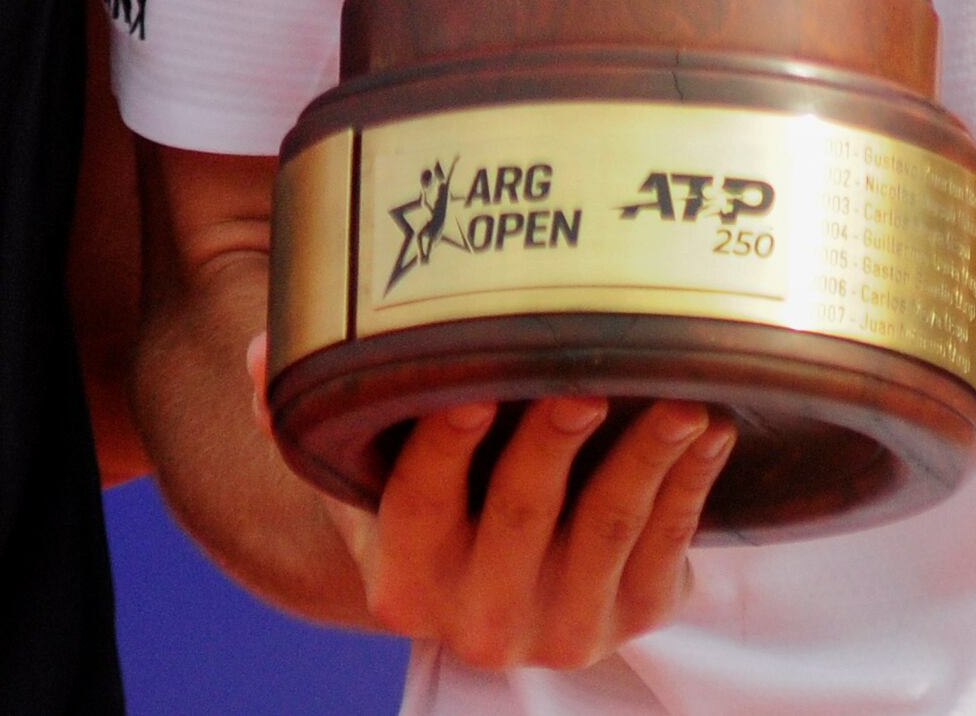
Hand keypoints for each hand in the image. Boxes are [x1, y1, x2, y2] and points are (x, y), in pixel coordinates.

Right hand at [246, 337, 728, 667]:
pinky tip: (711, 426)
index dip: (444, 446)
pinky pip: (668, 545)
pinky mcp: (632, 616)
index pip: (419, 503)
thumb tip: (264, 350)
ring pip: (608, 527)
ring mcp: (564, 625)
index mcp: (403, 579)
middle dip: (553, 441)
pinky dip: (692, 481)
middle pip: (522, 513)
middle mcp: (479, 616)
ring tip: (676, 393)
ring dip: (646, 455)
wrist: (496, 589)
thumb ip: (308, 414)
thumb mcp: (361, 478)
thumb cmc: (427, 503)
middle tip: (583, 379)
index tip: (469, 387)